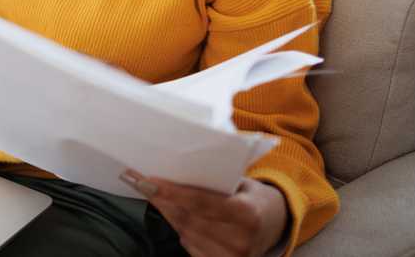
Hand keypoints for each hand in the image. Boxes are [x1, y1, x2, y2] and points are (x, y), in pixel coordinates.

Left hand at [120, 170, 287, 256]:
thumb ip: (216, 181)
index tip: (149, 181)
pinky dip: (178, 228)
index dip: (173, 192)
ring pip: (185, 231)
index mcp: (247, 214)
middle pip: (188, 218)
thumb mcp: (242, 183)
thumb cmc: (252, 197)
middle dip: (162, 199)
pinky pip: (189, 245)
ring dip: (166, 212)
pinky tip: (170, 212)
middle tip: (140, 182)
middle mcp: (240, 240)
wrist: (275, 224)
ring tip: (151, 193)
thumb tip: (177, 169)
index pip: (201, 202)